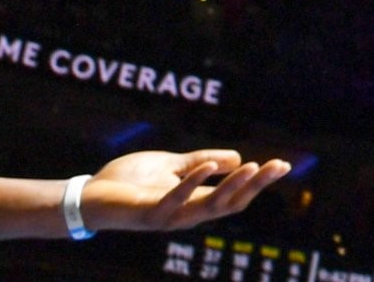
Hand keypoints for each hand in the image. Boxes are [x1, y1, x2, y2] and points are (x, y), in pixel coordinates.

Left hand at [85, 148, 294, 230]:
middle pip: (231, 203)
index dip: (259, 182)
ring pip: (210, 206)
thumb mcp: (171, 164)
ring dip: (234, 186)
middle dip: (256, 185)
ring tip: (255, 166)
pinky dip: (193, 183)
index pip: (234, 195)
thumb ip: (200, 162)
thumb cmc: (127, 182)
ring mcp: (168, 216)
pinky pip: (175, 200)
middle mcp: (186, 214)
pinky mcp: (149, 213)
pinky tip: (209, 166)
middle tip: (279, 166)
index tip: (283, 164)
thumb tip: (236, 157)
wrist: (89, 196)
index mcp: (194, 202)